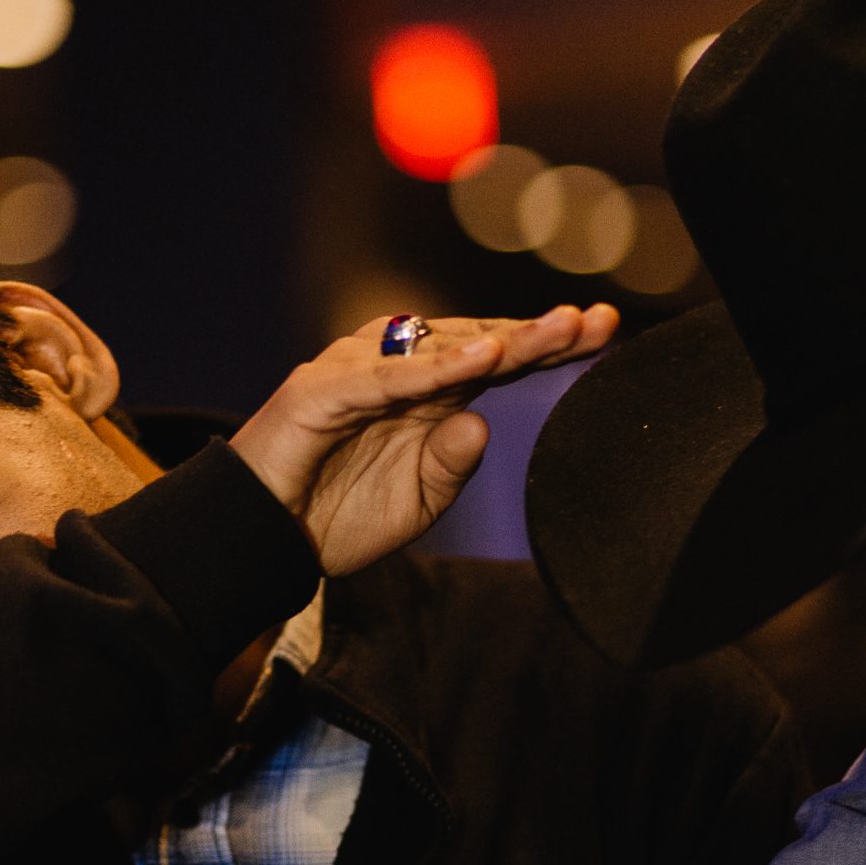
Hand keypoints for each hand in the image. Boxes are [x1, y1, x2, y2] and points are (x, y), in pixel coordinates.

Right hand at [230, 305, 618, 576]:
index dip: (546, 346)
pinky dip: (437, 368)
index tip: (606, 332)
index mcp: (424, 398)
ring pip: (439, 349)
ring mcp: (358, 374)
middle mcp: (395, 373)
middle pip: (477, 344)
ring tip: (557, 330)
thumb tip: (482, 425)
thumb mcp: (415, 503)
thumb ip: (450, 466)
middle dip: (538, 334)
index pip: (495, 361)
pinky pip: (389, 378)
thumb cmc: (332, 517)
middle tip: (597, 321)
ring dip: (500, 339)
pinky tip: (487, 357)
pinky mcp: (323, 391)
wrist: (259, 543)